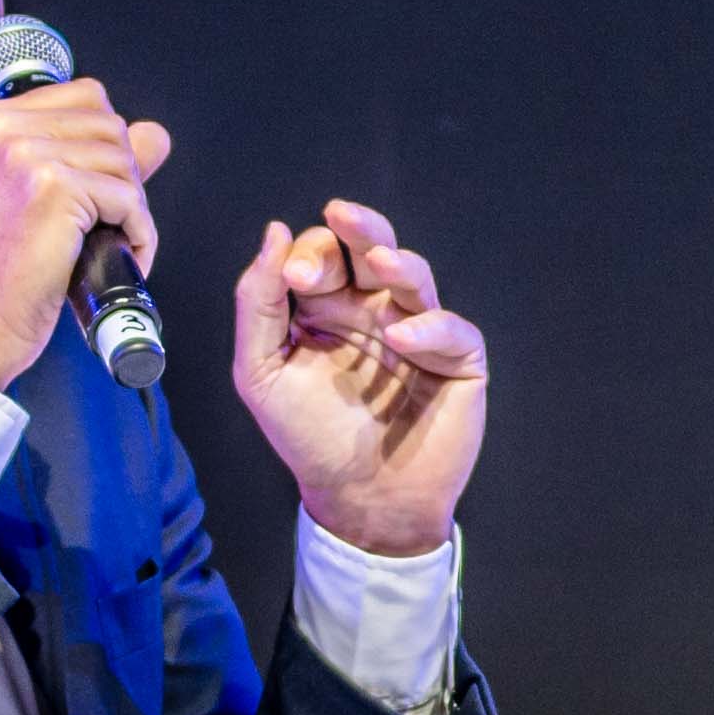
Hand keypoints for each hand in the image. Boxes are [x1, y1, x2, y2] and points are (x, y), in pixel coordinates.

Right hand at [0, 80, 169, 392]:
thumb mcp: (27, 196)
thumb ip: (85, 157)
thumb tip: (156, 134)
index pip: (86, 96)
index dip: (106, 146)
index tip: (96, 192)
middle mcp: (2, 128)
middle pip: (111, 126)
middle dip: (123, 178)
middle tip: (106, 226)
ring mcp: (26, 155)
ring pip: (124, 161)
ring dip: (132, 208)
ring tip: (109, 245)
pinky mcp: (55, 189)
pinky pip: (129, 199)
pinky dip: (138, 233)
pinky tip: (120, 257)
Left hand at [231, 198, 485, 559]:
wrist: (359, 499)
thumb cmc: (308, 438)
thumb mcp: (261, 372)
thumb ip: (258, 304)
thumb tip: (274, 232)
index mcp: (324, 307)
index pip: (322, 254)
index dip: (309, 253)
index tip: (292, 276)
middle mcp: (372, 310)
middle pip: (372, 248)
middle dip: (359, 227)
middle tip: (340, 215)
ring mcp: (417, 331)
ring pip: (415, 276)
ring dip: (399, 263)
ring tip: (381, 263)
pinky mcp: (455, 360)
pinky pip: (452, 329)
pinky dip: (429, 328)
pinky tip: (401, 338)